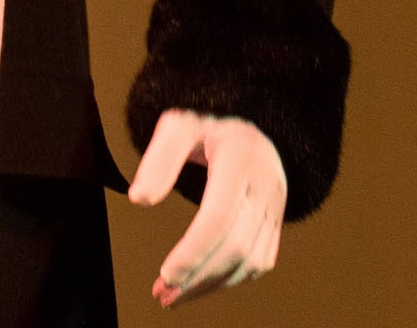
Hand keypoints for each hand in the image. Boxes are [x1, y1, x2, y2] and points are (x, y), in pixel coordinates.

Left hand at [129, 110, 286, 307]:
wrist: (253, 120)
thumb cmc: (208, 122)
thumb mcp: (179, 124)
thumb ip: (159, 158)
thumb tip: (139, 199)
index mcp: (240, 156)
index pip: (219, 216)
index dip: (194, 251)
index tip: (166, 274)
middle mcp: (265, 184)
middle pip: (236, 246)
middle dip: (199, 276)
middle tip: (162, 295)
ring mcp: (276, 206)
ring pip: (251, 261)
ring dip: (212, 285)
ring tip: (174, 297)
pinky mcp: (277, 222)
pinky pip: (260, 261)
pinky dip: (230, 279)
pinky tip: (202, 284)